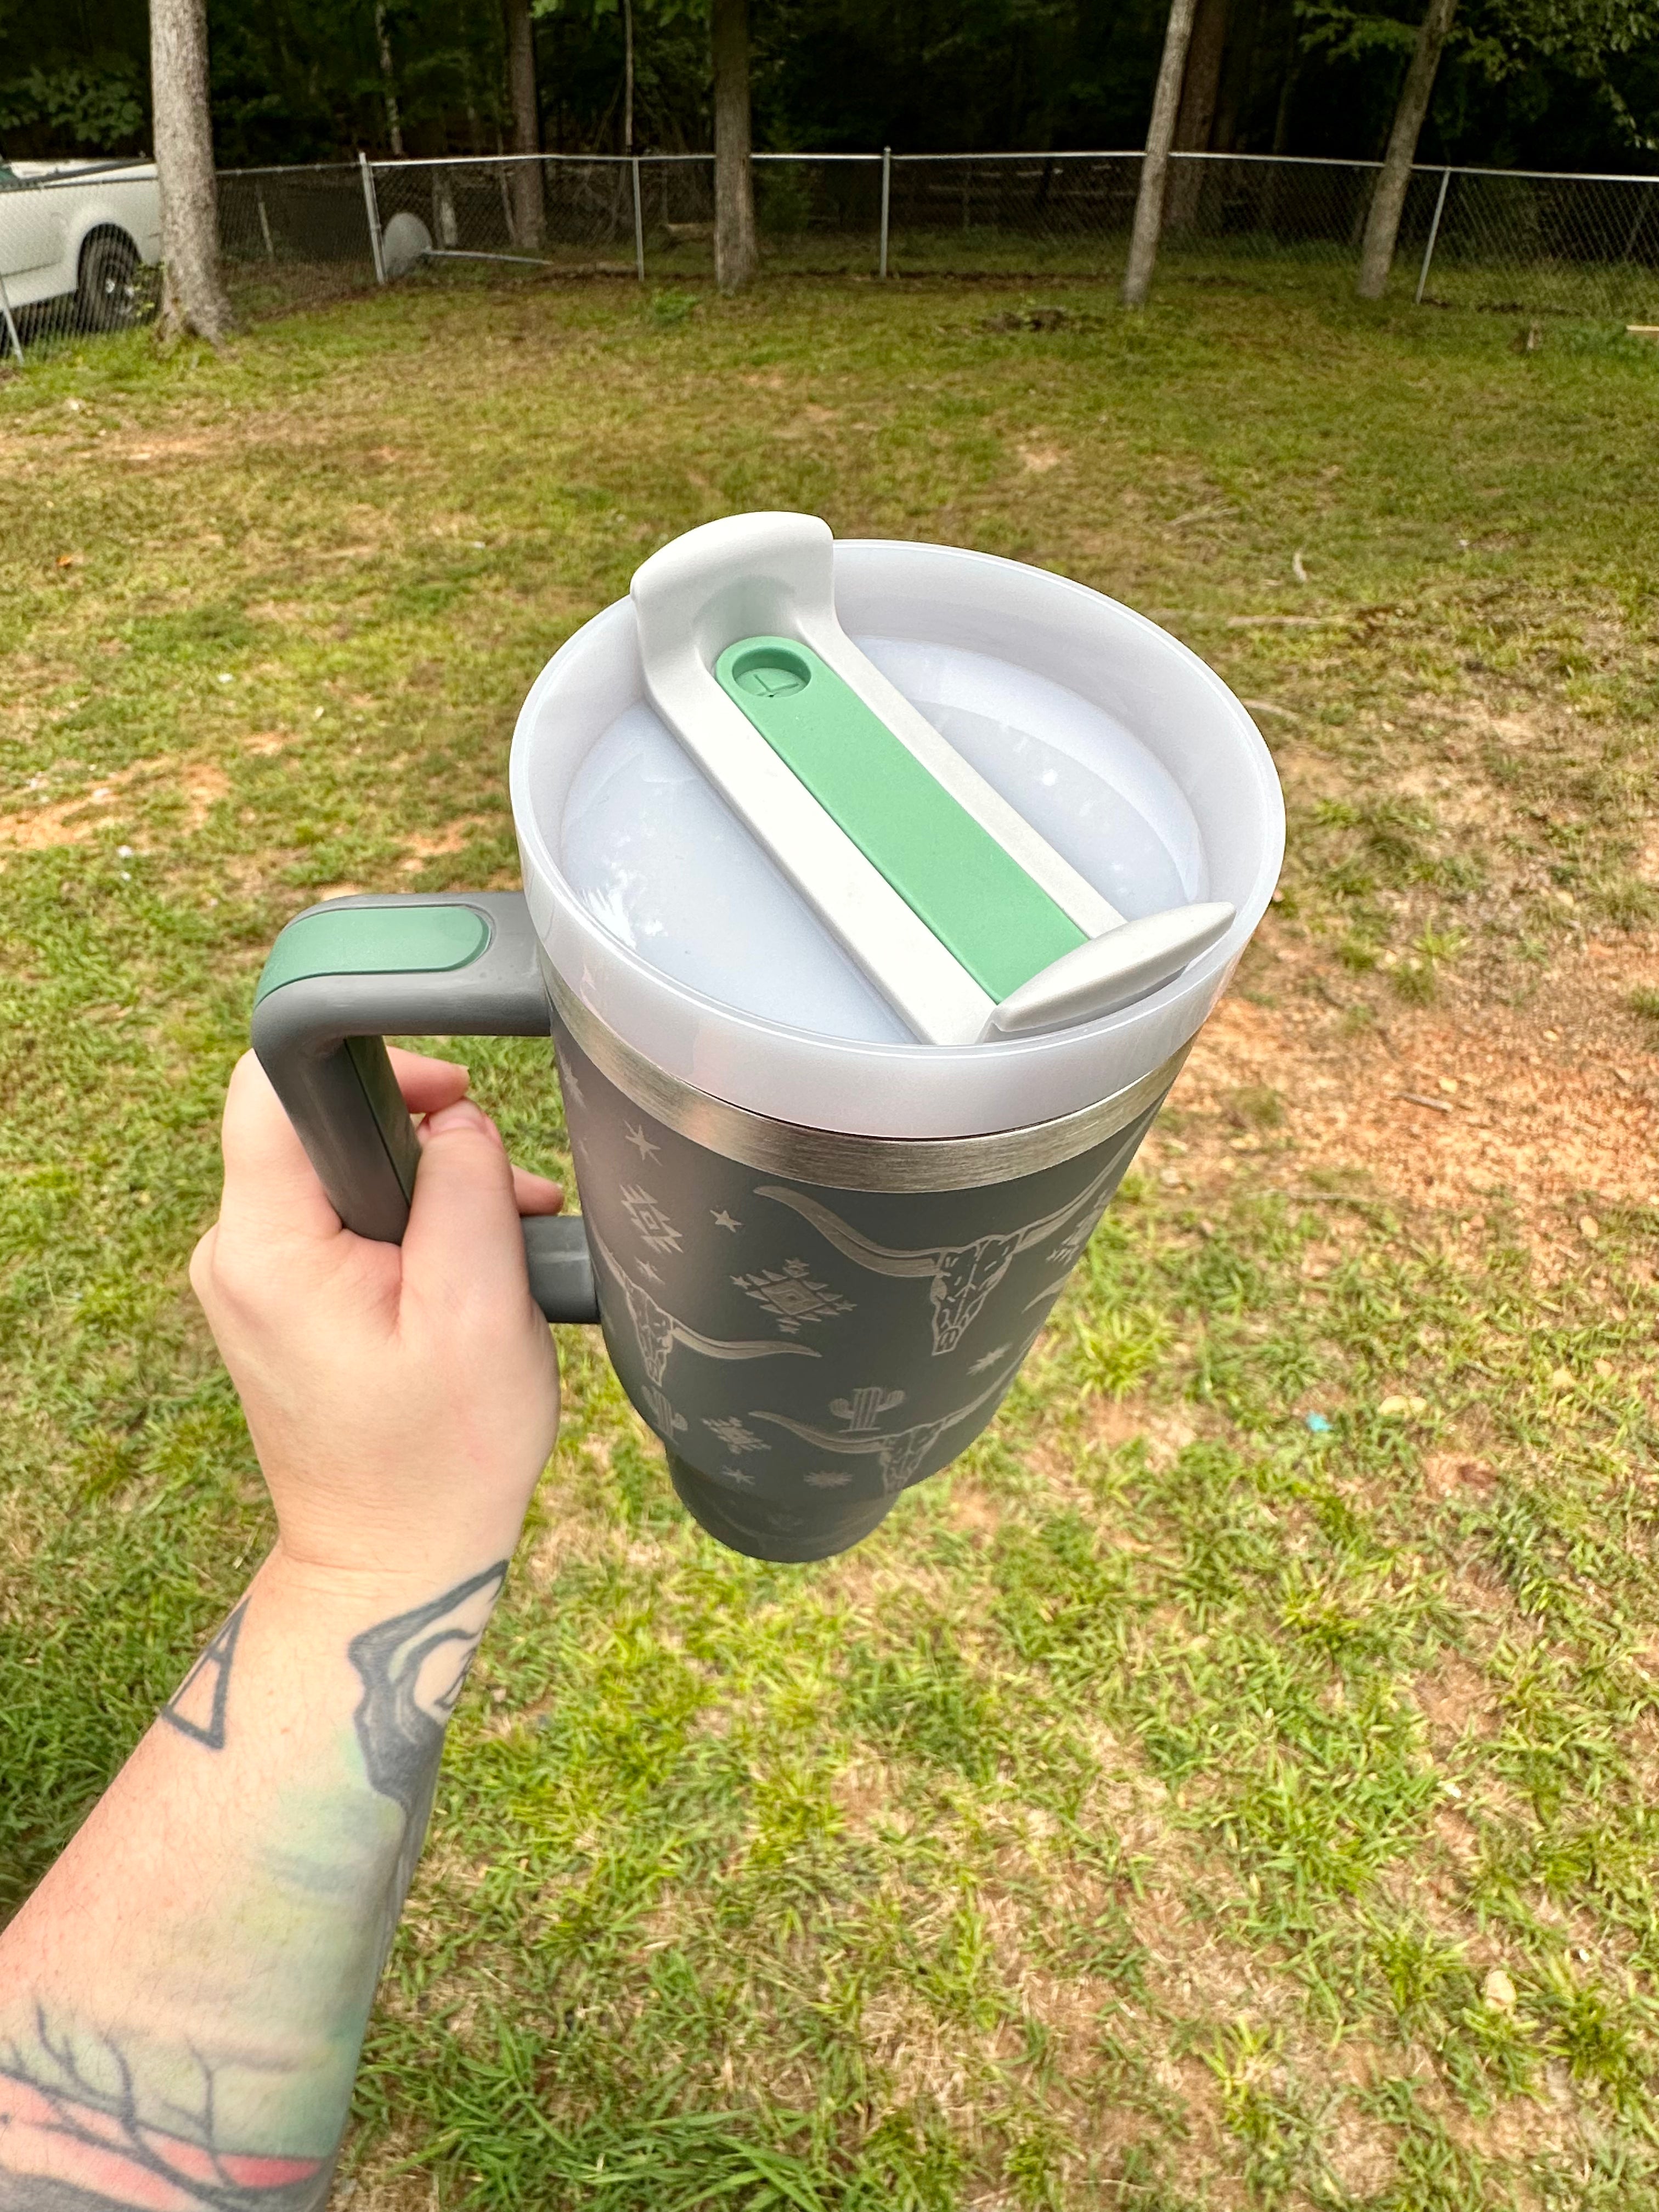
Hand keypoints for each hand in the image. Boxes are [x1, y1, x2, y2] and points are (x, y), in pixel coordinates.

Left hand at [191, 1049, 562, 1585]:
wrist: (394, 1560)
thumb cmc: (441, 1456)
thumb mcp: (480, 1310)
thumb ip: (468, 1188)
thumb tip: (459, 1117)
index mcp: (268, 1248)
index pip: (274, 1086)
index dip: (375, 1066)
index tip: (454, 1100)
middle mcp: (238, 1254)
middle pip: (323, 1127)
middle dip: (428, 1142)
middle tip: (509, 1197)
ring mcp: (255, 1281)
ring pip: (346, 1175)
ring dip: (435, 1193)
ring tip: (510, 1243)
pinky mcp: (283, 1303)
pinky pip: (345, 1225)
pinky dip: (414, 1234)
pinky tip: (474, 1275)